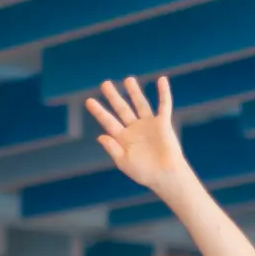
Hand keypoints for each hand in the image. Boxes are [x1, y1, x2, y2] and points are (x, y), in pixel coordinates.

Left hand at [84, 76, 190, 194]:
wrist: (165, 176)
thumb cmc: (144, 173)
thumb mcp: (124, 162)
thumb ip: (112, 148)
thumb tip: (100, 136)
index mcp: (122, 138)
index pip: (108, 121)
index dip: (99, 111)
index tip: (89, 101)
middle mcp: (134, 129)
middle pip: (122, 109)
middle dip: (114, 96)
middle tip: (105, 83)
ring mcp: (149, 125)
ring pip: (140, 104)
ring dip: (134, 92)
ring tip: (128, 79)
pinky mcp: (163, 123)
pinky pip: (164, 105)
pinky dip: (164, 93)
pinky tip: (161, 80)